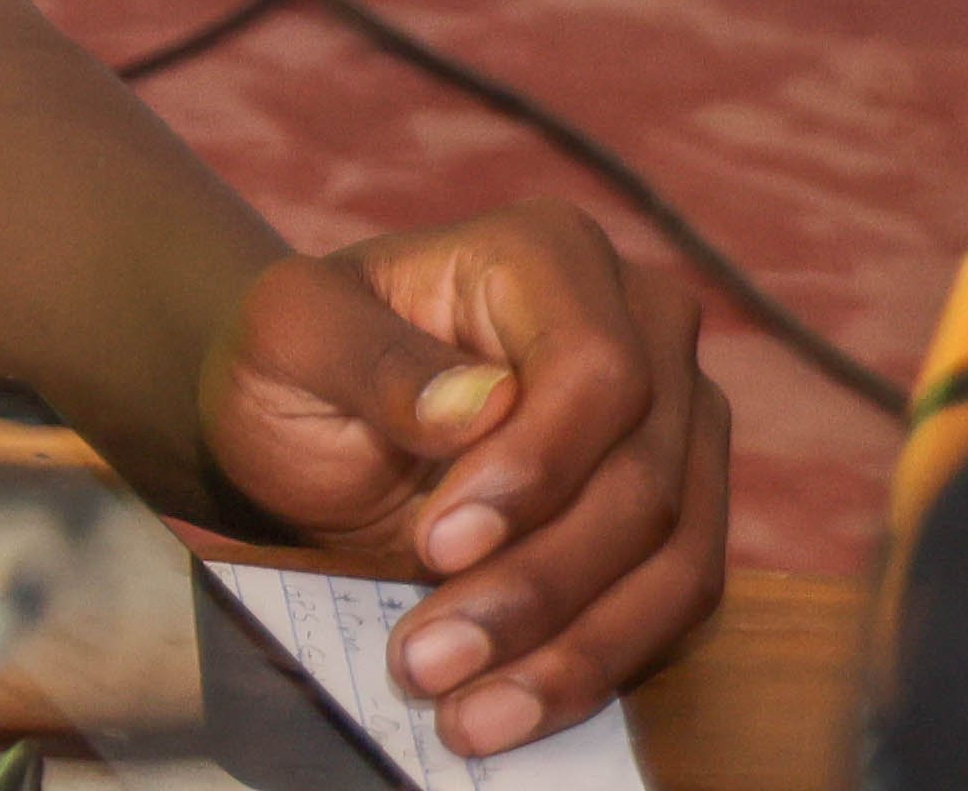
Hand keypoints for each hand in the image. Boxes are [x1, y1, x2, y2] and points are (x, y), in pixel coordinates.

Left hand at [193, 213, 723, 749]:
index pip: (597, 373)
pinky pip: (671, 607)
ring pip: (673, 560)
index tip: (439, 542)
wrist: (311, 417)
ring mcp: (680, 426)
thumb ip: (370, 357)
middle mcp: (645, 330)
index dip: (535, 470)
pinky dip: (594, 667)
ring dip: (572, 650)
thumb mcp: (286, 337)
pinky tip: (510, 711)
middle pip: (641, 482)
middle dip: (537, 586)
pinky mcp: (681, 516)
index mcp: (552, 256)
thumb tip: (480, 403)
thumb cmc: (294, 358)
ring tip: (466, 709)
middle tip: (431, 659)